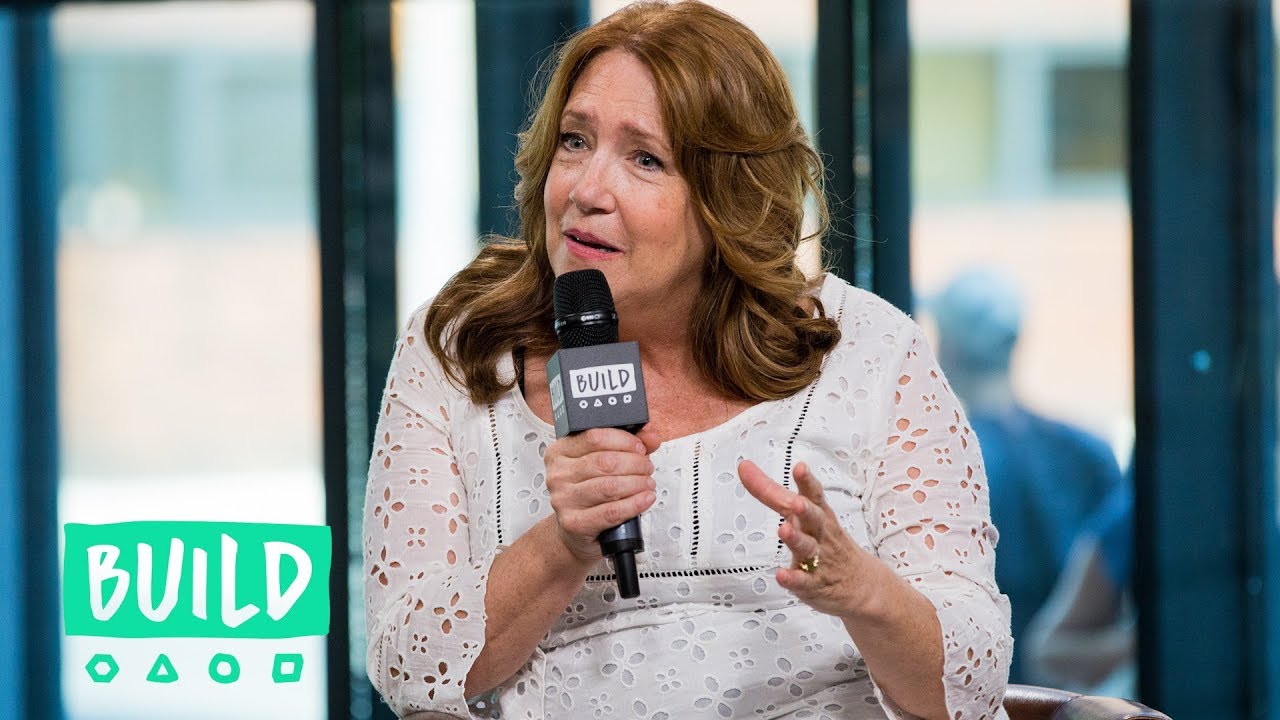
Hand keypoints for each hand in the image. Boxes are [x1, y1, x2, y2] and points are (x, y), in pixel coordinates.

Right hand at [545, 427, 661, 562]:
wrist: (575, 530)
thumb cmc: (589, 493)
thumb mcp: (604, 463)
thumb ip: (628, 446)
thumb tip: (651, 437)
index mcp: (560, 452)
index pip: (594, 437)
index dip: (624, 441)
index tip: (640, 448)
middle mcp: (558, 474)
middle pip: (605, 462)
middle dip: (635, 464)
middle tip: (647, 468)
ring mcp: (564, 499)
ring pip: (609, 487)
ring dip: (637, 484)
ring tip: (647, 484)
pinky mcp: (574, 523)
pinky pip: (611, 512)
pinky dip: (634, 504)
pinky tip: (644, 499)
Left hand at [738, 460, 870, 616]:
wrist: (862, 584)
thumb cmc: (825, 539)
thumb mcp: (803, 513)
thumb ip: (771, 491)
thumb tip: (744, 466)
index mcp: (818, 514)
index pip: (814, 494)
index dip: (807, 481)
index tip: (800, 467)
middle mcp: (819, 534)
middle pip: (814, 520)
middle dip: (806, 510)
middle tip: (797, 503)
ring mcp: (818, 560)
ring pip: (807, 548)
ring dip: (796, 539)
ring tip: (784, 530)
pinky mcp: (814, 585)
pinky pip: (803, 581)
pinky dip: (792, 578)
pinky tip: (781, 575)